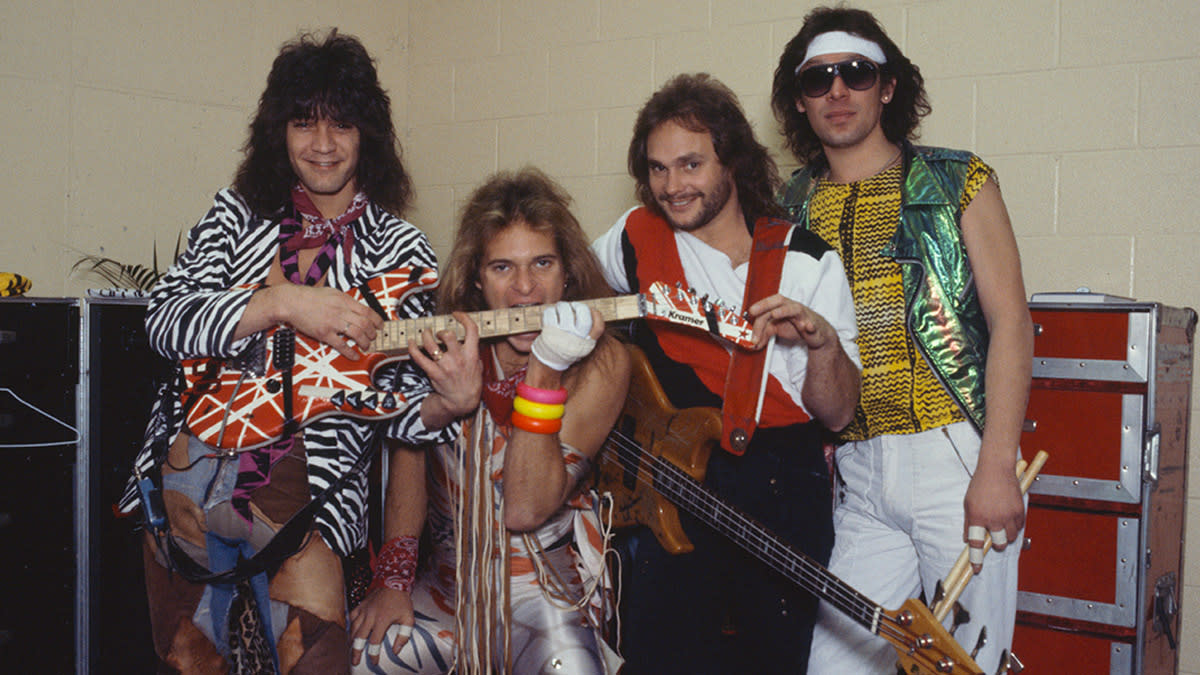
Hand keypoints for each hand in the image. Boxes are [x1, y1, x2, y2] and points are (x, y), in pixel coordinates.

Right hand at [269, 284, 383, 360]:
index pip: (367, 311)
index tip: (380, 325)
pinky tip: (355, 355)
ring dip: (365, 342)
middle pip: (365, 324)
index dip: (377, 320)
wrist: (291, 302)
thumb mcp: (332, 292)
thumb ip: (346, 300)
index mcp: (344, 300)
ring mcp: (332, 323)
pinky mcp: (324, 334)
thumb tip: (358, 308)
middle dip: (373, 333)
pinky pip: (341, 345)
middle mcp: (340, 311)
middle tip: (374, 337)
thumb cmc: (309, 297)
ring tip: (366, 345)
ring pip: (357, 334)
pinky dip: (350, 352)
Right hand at [348, 587, 413, 666]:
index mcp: (382, 620)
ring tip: (352, 649)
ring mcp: (364, 610)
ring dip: (351, 640)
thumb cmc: (402, 601)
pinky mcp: (360, 605)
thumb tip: (396, 650)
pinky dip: (349, 626)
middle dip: (356, 651)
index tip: (374, 661)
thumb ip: (404, 636)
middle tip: (355, 661)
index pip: (374, 642)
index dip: (373, 653)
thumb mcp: (409, 618)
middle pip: (359, 638)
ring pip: (353, 628)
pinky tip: (351, 632)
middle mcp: (370, 616)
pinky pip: (351, 617)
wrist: (394, 581)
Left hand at [409, 311, 482, 419]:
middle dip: (440, 330)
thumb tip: (467, 337)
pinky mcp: (434, 373)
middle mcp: (458, 358)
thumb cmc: (471, 383)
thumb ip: (473, 351)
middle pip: (447, 335)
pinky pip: (419, 358)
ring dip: (426, 335)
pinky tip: (411, 342)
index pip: (471, 330)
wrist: (462, 401)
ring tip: (425, 334)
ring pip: (430, 344)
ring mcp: (445, 366)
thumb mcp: (478, 365)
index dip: (463, 318)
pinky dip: (413, 348)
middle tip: (438, 333)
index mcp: (472, 354)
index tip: (456, 314)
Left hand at [531, 302, 600, 370]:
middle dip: (578, 305)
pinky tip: (552, 315)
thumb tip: (593, 311)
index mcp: (587, 343)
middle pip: (583, 313)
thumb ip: (589, 332)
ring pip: (565, 310)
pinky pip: (550, 313)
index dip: (597, 315)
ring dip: (562, 306)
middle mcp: (576, 339)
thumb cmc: (568, 347)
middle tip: (574, 306)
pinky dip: (550, 311)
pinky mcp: (549, 332)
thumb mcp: (583, 345)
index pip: (599, 327)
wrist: (550, 361)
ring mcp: (562, 335)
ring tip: (561, 309)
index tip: (592, 310)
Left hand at [746, 294, 838, 350]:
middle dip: (765, 304)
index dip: (758, 308)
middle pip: (779, 301)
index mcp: (782, 306)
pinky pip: (813, 325)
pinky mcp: (814, 326)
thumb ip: (764, 333)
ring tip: (774, 314)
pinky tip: (808, 327)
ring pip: (795, 309)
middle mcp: (792, 308)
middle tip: (753, 311)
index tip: (748, 314)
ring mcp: (803, 316)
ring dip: (784, 311)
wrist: (816, 334)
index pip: (768, 304)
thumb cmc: (796, 326)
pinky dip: (810, 326)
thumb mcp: (776, 328)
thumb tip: (752, 342)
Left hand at [963, 455, 1024, 572]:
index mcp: (977, 516)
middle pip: (998, 544)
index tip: (976, 570)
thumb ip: (969, 523)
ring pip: (1010, 538)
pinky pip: (1019, 527)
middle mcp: (994, 518)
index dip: (976, 559)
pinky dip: (1014, 526)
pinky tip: (1009, 515)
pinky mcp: (1020, 510)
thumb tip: (968, 540)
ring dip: (1005, 535)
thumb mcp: (968, 503)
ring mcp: (1008, 515)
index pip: (976, 543)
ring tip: (1001, 522)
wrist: (996, 468)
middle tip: (993, 533)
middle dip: (996, 543)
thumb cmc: (979, 485)